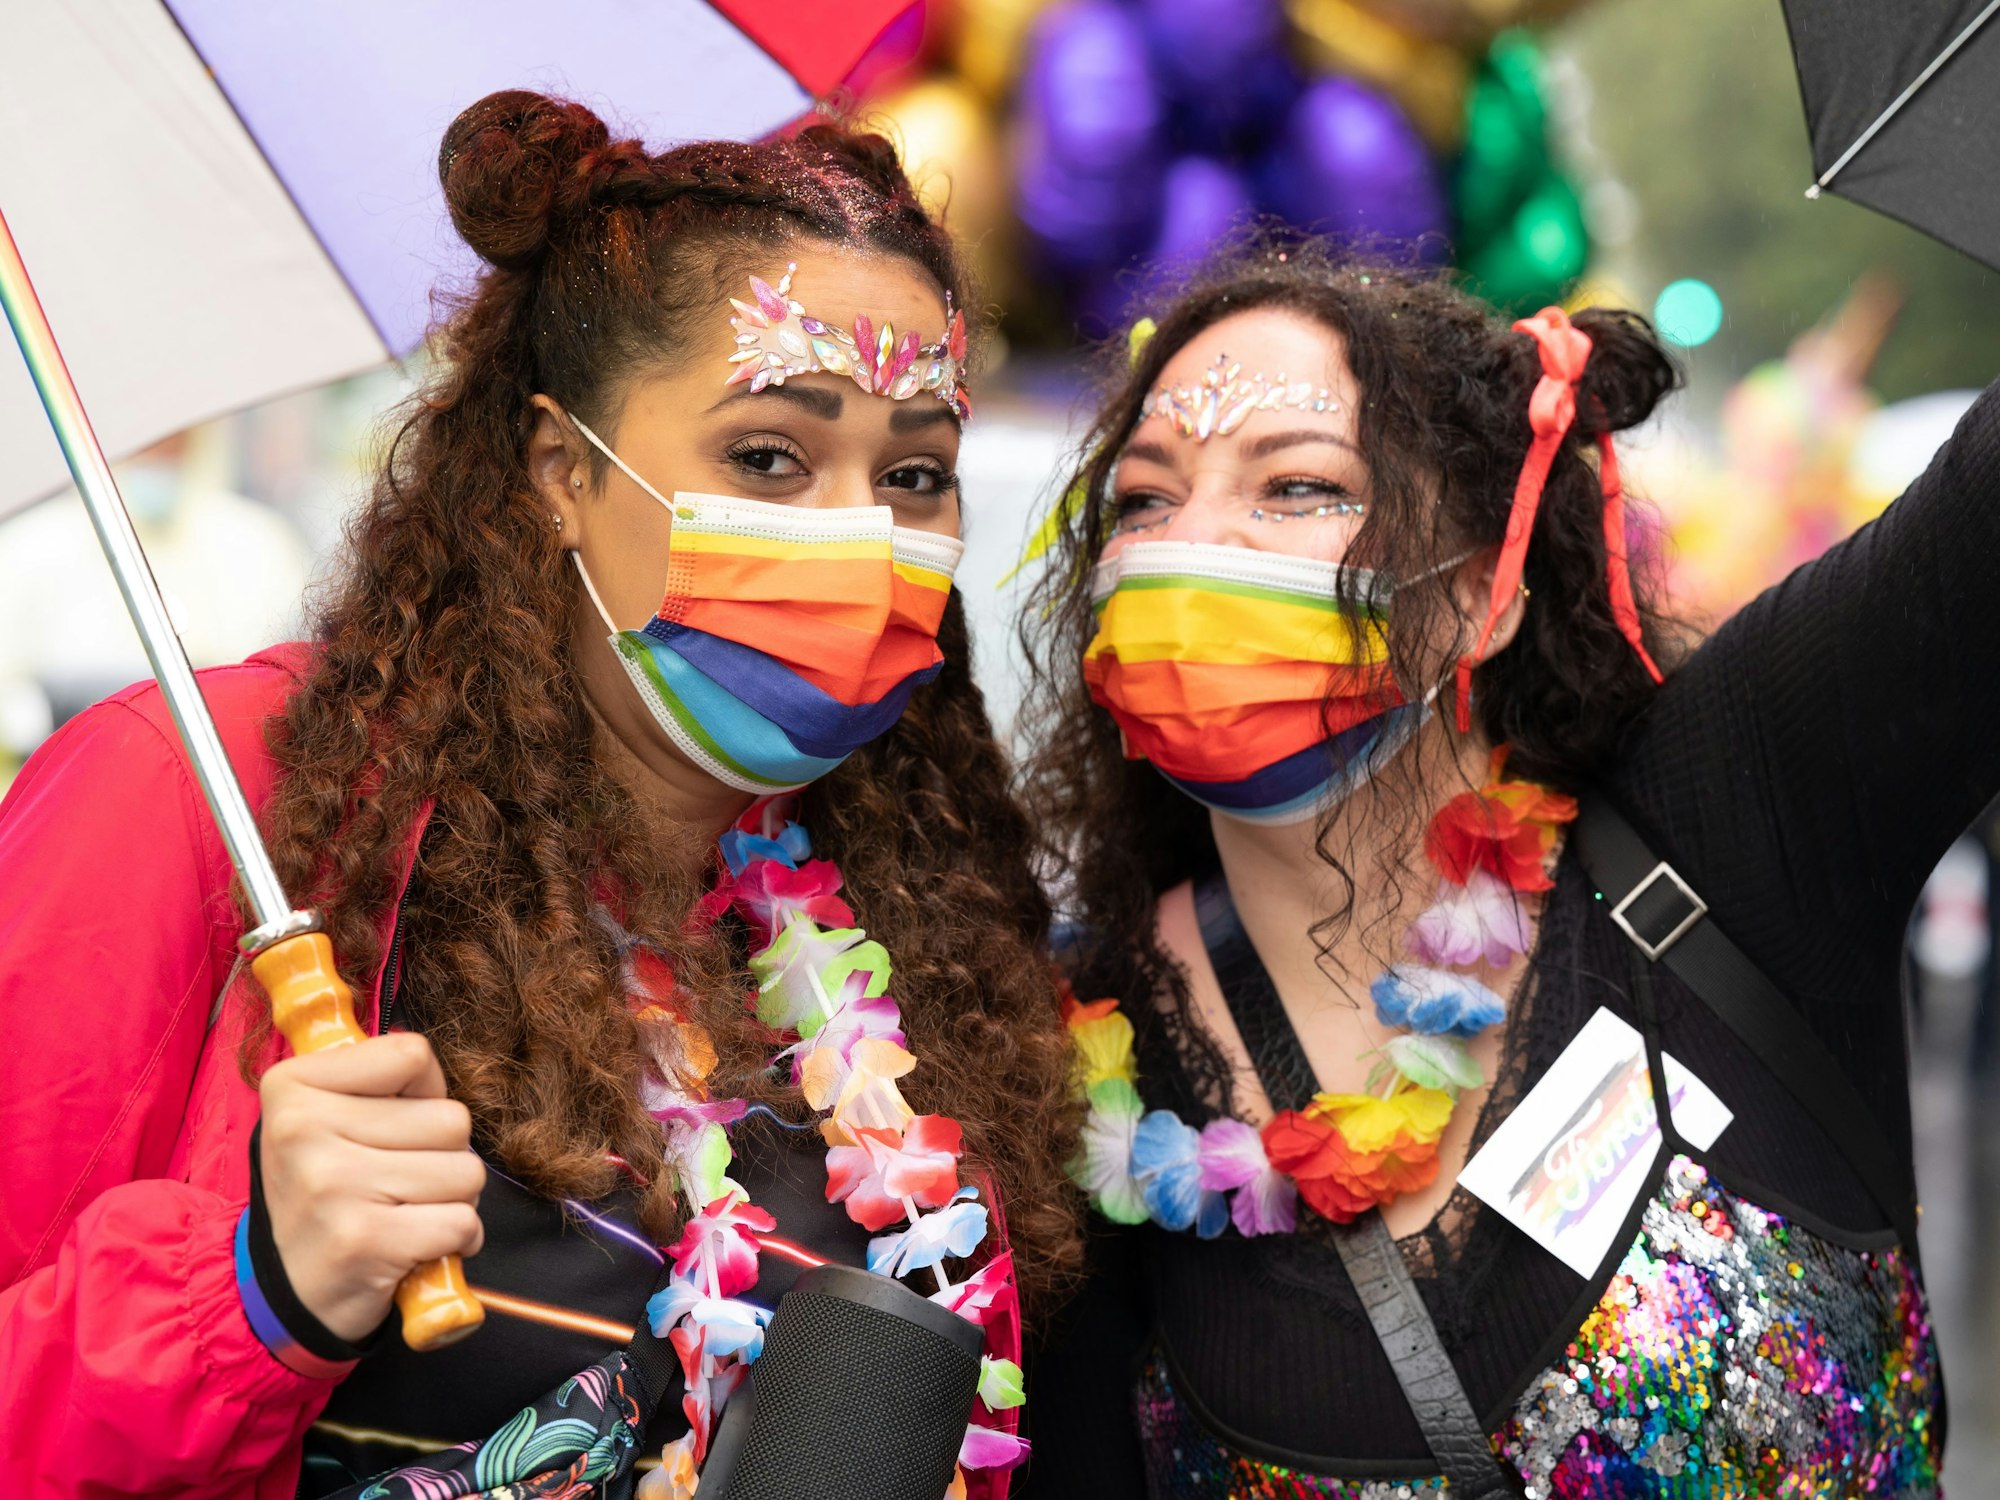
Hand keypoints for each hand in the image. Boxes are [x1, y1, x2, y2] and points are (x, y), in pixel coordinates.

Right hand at [258, 1032, 485, 1342]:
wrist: (285, 1294)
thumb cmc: (325, 1194)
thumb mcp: (323, 1120)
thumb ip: (377, 1081)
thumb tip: (427, 1063)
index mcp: (291, 1086)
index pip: (412, 1056)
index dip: (422, 1094)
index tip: (388, 1128)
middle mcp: (304, 1130)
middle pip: (452, 1118)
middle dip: (443, 1155)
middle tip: (398, 1184)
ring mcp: (334, 1184)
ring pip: (466, 1170)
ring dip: (453, 1199)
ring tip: (406, 1214)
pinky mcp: (366, 1239)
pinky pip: (463, 1221)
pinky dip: (457, 1239)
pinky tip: (417, 1247)